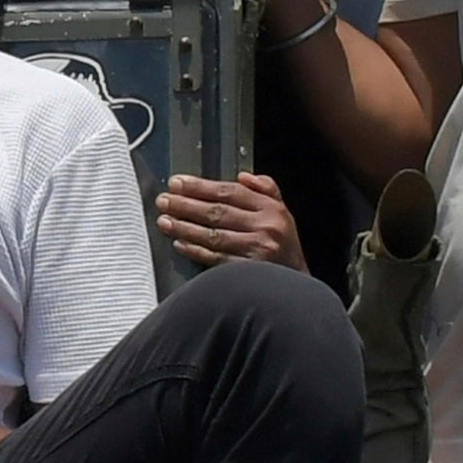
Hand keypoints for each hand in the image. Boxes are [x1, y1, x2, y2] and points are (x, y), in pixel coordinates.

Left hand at [155, 171, 305, 272]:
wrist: (299, 286)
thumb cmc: (285, 247)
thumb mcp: (283, 212)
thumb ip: (266, 189)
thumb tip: (243, 176)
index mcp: (271, 208)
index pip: (229, 192)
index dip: (200, 187)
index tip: (177, 183)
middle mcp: (265, 227)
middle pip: (218, 212)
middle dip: (186, 205)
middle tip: (163, 201)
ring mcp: (257, 251)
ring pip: (213, 235)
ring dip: (185, 228)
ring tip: (164, 221)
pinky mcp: (248, 272)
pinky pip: (216, 258)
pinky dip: (195, 251)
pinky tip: (180, 244)